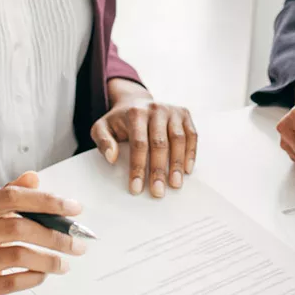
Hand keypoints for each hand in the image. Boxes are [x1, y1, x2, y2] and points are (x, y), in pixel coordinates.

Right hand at [0, 171, 85, 294]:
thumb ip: (8, 196)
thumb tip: (33, 178)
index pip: (10, 197)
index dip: (45, 201)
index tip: (74, 208)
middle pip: (17, 227)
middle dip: (55, 235)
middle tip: (77, 243)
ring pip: (18, 256)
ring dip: (49, 259)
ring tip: (64, 263)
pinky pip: (13, 282)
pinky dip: (34, 277)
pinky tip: (42, 274)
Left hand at [90, 79, 196, 196]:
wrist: (135, 101)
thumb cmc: (119, 121)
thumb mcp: (102, 127)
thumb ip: (103, 141)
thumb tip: (112, 157)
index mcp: (136, 113)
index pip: (139, 144)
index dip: (138, 167)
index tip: (136, 188)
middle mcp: (156, 109)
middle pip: (160, 143)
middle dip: (158, 170)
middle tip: (158, 192)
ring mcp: (172, 110)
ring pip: (178, 140)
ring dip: (177, 164)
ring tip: (175, 184)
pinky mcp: (184, 114)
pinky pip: (192, 135)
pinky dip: (191, 153)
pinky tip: (187, 170)